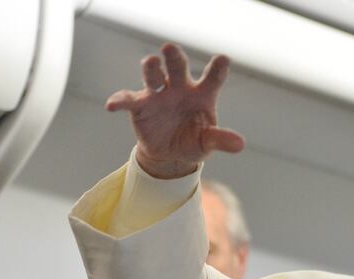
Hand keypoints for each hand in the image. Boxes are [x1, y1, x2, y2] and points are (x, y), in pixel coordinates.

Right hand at [106, 43, 244, 178]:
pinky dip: (119, 101)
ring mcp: (159, 95)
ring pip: (153, 77)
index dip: (218, 69)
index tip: (223, 59)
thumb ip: (220, 140)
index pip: (212, 78)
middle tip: (170, 48)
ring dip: (151, 69)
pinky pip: (128, 100)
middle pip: (178, 68)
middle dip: (174, 57)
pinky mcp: (140, 106)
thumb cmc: (193, 141)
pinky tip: (112, 105)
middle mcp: (180, 89)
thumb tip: (240, 144)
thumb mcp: (207, 143)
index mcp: (202, 95)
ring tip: (150, 62)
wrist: (170, 155)